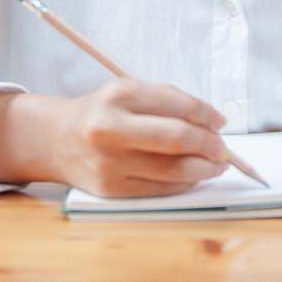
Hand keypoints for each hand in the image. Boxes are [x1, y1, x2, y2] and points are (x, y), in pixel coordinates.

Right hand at [54, 79, 228, 197]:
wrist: (58, 139)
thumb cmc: (102, 112)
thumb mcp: (128, 90)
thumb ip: (168, 101)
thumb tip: (211, 122)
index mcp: (119, 95)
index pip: (177, 105)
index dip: (206, 115)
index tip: (220, 121)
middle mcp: (111, 129)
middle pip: (177, 139)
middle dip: (209, 144)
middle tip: (223, 147)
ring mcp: (110, 163)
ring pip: (172, 170)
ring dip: (203, 168)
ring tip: (216, 164)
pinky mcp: (111, 190)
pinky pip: (159, 190)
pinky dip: (184, 183)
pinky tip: (193, 176)